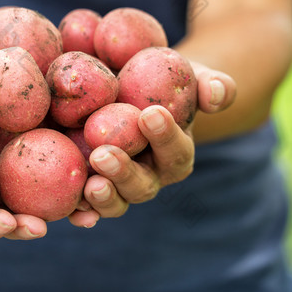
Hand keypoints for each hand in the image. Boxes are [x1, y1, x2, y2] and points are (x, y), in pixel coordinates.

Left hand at [68, 61, 235, 227]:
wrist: (130, 91)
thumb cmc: (163, 85)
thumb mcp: (190, 78)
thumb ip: (211, 84)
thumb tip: (218, 93)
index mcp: (175, 154)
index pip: (175, 150)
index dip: (165, 136)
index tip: (150, 114)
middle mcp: (149, 177)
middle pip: (142, 184)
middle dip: (124, 173)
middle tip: (103, 155)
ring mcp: (119, 187)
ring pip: (116, 201)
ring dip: (104, 197)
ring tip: (91, 184)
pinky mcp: (90, 187)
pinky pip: (86, 208)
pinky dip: (80, 213)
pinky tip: (73, 212)